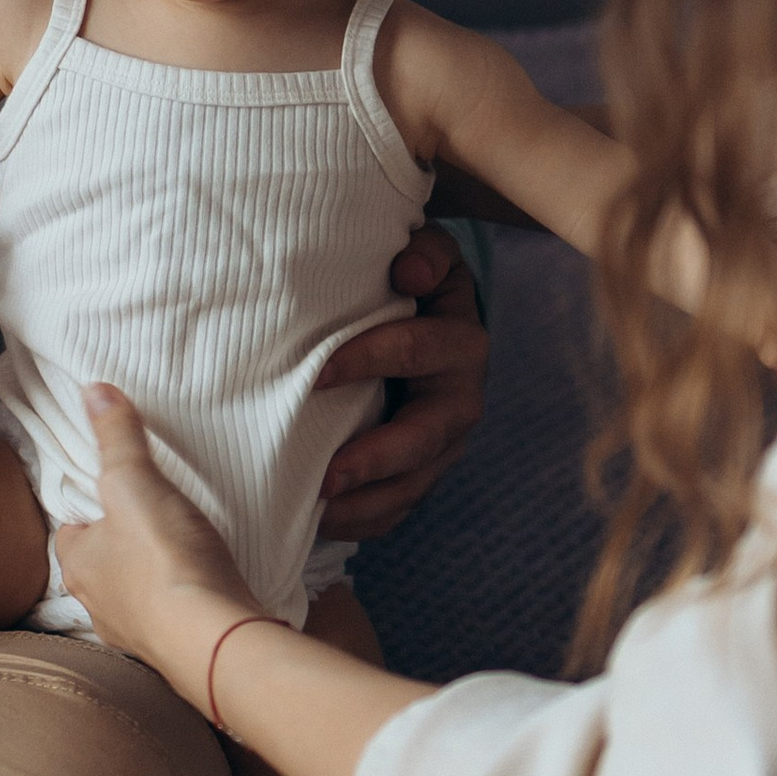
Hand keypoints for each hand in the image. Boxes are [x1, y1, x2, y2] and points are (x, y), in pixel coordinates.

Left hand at [53, 384, 255, 691]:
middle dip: (120, 546)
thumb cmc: (163, 560)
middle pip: (101, 565)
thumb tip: (93, 390)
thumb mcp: (135, 482)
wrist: (214, 636)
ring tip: (180, 551)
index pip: (69, 530)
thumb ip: (117, 437)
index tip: (112, 491)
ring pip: (134, 596)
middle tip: (149, 518)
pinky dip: (181, 602)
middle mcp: (96, 604)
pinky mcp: (174, 649)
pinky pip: (170, 618)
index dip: (88, 509)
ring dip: (150, 578)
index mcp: (78, 564)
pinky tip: (202, 588)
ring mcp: (135, 633)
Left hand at [315, 230, 487, 542]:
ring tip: (318, 513)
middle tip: (328, 478)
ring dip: (368, 503)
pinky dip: (366, 521)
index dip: (369, 359)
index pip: (416, 350)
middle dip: (378, 460)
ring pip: (414, 484)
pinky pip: (401, 506)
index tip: (316, 375)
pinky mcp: (425, 470)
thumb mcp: (426, 253)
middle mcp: (460, 399)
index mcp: (460, 342)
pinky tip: (324, 524)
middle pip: (425, 437)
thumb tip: (407, 272)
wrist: (428, 313)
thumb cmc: (410, 279)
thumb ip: (422, 252)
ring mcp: (445, 443)